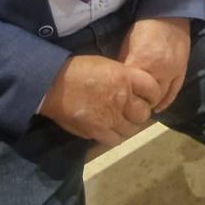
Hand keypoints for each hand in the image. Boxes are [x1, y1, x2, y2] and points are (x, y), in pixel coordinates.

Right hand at [39, 55, 161, 145]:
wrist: (52, 84)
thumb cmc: (78, 69)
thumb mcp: (107, 64)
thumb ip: (123, 78)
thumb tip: (132, 89)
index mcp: (126, 77)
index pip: (153, 90)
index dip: (152, 95)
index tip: (147, 98)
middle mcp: (122, 97)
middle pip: (144, 113)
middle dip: (140, 113)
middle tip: (132, 111)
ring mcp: (111, 116)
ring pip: (132, 129)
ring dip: (128, 126)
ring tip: (119, 121)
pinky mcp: (98, 131)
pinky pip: (116, 140)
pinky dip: (115, 136)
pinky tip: (109, 129)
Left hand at [119, 17, 190, 113]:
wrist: (170, 14)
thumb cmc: (144, 27)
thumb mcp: (127, 44)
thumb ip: (124, 64)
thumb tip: (118, 82)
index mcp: (141, 62)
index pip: (130, 89)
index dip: (123, 97)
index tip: (116, 101)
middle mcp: (158, 71)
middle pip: (146, 97)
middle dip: (136, 103)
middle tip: (127, 108)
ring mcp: (172, 72)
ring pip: (160, 97)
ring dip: (150, 103)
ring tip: (140, 108)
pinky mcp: (182, 71)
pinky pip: (174, 92)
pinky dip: (166, 102)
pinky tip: (157, 108)